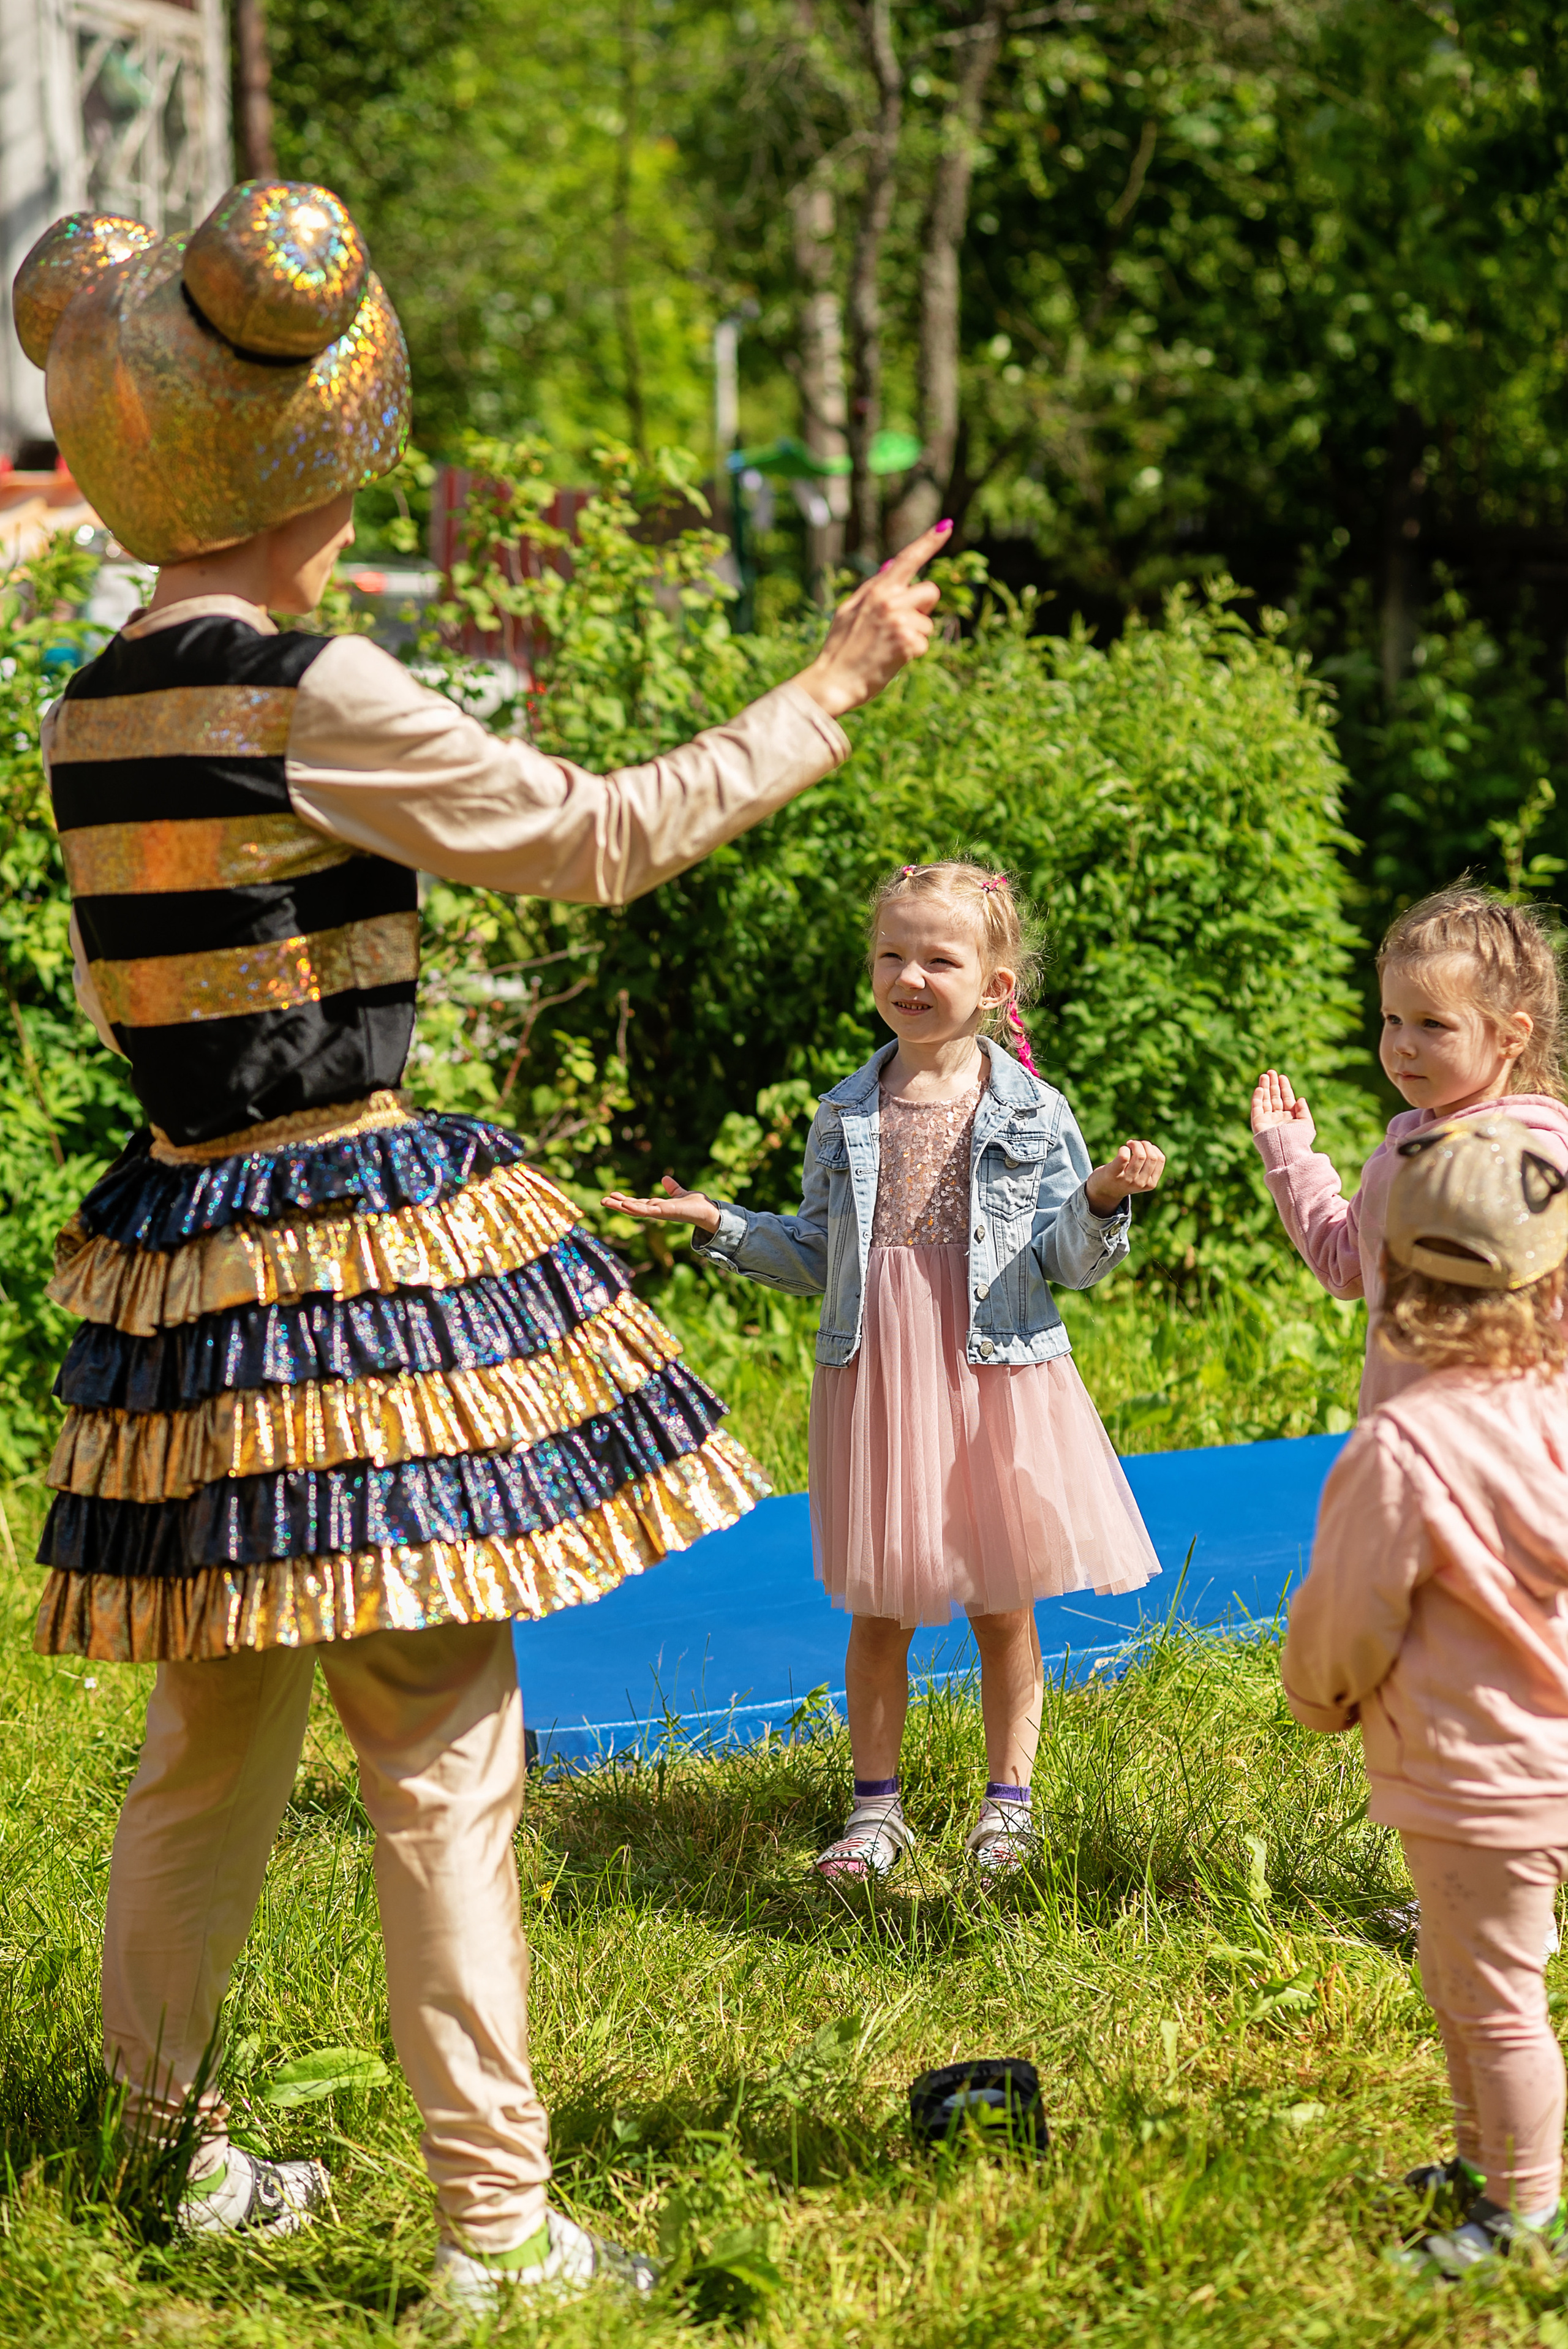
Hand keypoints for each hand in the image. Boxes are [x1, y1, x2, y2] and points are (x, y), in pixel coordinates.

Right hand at [600, 1174, 722, 1234]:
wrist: (708, 1211)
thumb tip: (665, 1178)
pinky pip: (647, 1211)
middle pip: (633, 1208)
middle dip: (617, 1205)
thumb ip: (672, 1188)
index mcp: (658, 1207)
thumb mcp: (680, 1193)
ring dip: (621, 1206)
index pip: (638, 1203)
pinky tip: (625, 1204)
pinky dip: (636, 1208)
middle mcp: (656, 1211)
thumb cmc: (696, 1205)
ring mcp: (659, 1213)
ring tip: (607, 1201)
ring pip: (636, 1210)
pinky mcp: (665, 1213)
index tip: (613, 1194)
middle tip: (602, 1200)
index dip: (625, 1199)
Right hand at [791, 521, 947, 718]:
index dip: (929, 541)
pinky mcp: (907, 642)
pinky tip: (891, 660)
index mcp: (876, 590)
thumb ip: (871, 589)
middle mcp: (889, 600)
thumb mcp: (848, 611)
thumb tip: (890, 567)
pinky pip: (924, 645)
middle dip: (923, 609)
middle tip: (900, 627)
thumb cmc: (839, 649)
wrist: (832, 681)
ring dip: (915, 636)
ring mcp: (899, 621)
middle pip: (930, 592)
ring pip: (928, 623)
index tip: (947, 526)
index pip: (908, 558)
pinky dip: (911, 655)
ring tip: (889, 647)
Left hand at [1085, 1138, 1164, 1214]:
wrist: (1103, 1192)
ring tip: (1128, 1144)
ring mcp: (1128, 1180)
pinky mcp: (1114, 1174)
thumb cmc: (1124, 1179)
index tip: (1143, 1147)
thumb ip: (1148, 1166)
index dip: (1152, 1148)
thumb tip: (1148, 1146)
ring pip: (1140, 1155)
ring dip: (1135, 1144)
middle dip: (1144, 1144)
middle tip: (1134, 1144)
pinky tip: (1122, 1149)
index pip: (1160, 1159)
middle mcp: (1141, 1183)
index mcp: (1150, 1183)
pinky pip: (1123, 1156)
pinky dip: (1124, 1148)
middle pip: (1151, 1157)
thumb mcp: (1141, 1177)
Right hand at [1251, 1069, 1313, 1135]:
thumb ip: (1303, 1111)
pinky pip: (1256, 1107)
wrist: (1286, 1150)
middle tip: (1271, 1071)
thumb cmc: (1298, 1139)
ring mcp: (1267, 1120)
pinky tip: (1260, 1088)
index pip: (1286, 1099)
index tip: (1282, 1077)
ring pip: (1265, 1100)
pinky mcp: (1257, 1122)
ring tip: (1265, 1075)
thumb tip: (1300, 1098)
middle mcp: (1277, 1118)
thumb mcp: (1306, 1123)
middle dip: (1273, 1084)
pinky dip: (1257, 1097)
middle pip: (1274, 1097)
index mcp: (1289, 1118)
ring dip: (1265, 1087)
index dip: (1284, 1087)